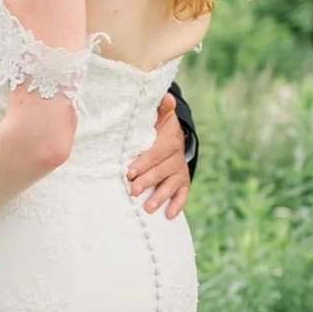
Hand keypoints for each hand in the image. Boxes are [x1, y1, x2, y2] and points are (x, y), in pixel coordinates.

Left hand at [126, 93, 190, 218]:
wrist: (171, 137)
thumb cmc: (155, 127)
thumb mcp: (157, 115)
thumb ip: (159, 108)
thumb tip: (166, 96)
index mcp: (168, 139)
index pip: (155, 152)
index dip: (144, 162)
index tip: (130, 172)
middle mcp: (176, 155)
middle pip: (161, 170)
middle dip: (147, 181)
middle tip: (133, 190)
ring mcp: (179, 169)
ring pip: (171, 184)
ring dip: (160, 196)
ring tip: (147, 207)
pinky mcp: (182, 181)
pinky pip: (182, 194)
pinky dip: (177, 204)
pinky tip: (168, 215)